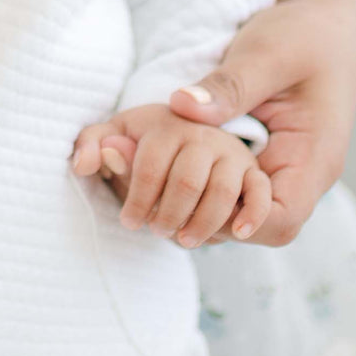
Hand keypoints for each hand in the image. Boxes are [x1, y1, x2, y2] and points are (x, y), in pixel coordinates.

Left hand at [73, 104, 271, 248]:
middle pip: (186, 182)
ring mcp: (232, 150)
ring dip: (202, 222)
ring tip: (184, 239)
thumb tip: (102, 155)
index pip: (149, 165)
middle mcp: (202, 133)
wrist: (192, 116)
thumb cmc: (143, 134)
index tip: (128, 221)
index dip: (137, 199)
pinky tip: (237, 234)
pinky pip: (261, 192)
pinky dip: (253, 214)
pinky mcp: (254, 168)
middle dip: (168, 214)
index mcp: (165, 121)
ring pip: (222, 191)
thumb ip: (95, 139)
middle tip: (156, 232)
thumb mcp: (115, 129)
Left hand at [168, 0, 355, 244]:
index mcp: (311, 158)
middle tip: (145, 197)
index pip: (277, 221)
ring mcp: (278, 165)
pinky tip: (159, 166)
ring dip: (191, 202)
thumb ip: (229, 85)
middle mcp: (297, 172)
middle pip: (251, 225)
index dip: (229, 222)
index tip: (178, 203)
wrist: (319, 22)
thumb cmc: (302, 36)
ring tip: (143, 184)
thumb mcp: (266, 55)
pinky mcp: (257, 154)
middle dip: (199, 218)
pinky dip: (194, 182)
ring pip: (235, 208)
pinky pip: (228, 183)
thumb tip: (179, 107)